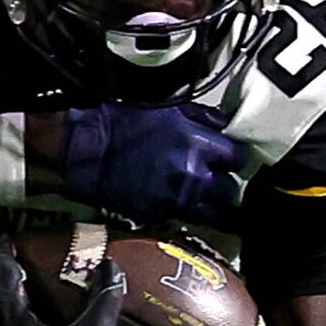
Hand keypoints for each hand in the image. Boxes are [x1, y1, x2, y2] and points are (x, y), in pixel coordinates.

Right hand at [26, 103, 245, 228]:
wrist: (88, 151)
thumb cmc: (124, 124)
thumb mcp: (168, 108)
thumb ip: (203, 118)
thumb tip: (224, 126)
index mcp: (197, 144)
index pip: (238, 157)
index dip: (233, 157)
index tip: (227, 156)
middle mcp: (192, 176)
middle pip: (229, 190)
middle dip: (223, 182)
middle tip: (213, 175)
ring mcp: (176, 200)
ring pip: (212, 212)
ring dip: (209, 203)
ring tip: (199, 194)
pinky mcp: (159, 215)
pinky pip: (184, 218)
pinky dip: (184, 210)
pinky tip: (175, 199)